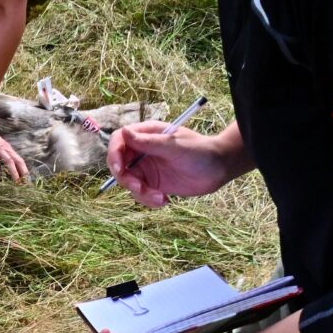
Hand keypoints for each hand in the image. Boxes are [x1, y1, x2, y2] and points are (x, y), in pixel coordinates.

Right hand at [0, 123, 29, 182]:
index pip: (19, 160)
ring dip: (13, 171)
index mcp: (8, 149)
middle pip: (17, 160)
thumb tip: (6, 166)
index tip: (27, 181)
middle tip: (25, 184)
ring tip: (16, 181)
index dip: (24, 170)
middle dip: (23, 172)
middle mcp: (5, 148)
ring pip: (8, 160)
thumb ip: (2, 155)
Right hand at [106, 121, 239, 206]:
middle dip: (127, 179)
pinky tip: (165, 200)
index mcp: (147, 135)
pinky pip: (140, 194)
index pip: (120, 141)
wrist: (218, 169)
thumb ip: (149, 142)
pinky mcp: (153, 183)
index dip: (114, 153)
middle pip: (119, 164)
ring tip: (161, 198)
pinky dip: (148, 200)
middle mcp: (143, 151)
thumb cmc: (200, 151)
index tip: (119, 168)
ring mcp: (147, 168)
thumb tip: (124, 132)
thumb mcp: (174, 146)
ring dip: (141, 194)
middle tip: (140, 188)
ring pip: (129, 183)